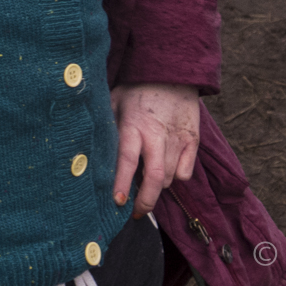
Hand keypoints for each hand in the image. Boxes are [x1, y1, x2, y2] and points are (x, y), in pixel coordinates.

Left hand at [110, 82, 199, 217]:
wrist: (172, 71)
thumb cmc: (137, 88)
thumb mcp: (114, 101)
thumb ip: (108, 126)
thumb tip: (92, 151)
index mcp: (134, 125)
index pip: (127, 160)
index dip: (122, 184)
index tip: (117, 202)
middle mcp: (157, 135)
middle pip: (154, 178)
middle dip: (145, 202)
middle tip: (136, 213)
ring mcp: (177, 139)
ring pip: (169, 178)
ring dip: (157, 187)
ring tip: (146, 185)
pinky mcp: (193, 140)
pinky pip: (185, 172)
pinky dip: (175, 177)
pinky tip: (165, 169)